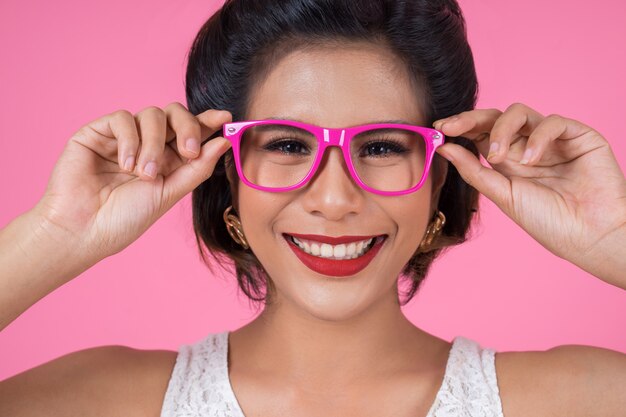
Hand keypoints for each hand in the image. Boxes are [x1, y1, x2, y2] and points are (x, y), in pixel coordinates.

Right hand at [33, 103, 231, 262]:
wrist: (84, 230)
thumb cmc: (125, 218)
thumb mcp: (169, 193)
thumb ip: (197, 168)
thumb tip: (224, 142)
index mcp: (169, 160)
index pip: (191, 132)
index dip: (208, 122)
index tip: (226, 117)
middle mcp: (148, 145)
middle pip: (174, 114)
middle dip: (187, 127)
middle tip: (189, 150)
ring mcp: (123, 138)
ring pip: (151, 115)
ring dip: (154, 145)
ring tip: (144, 174)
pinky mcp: (98, 132)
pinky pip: (123, 118)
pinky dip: (130, 140)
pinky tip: (125, 165)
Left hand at [433, 103, 625, 285]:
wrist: (590, 236)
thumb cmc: (549, 222)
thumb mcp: (503, 196)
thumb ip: (474, 171)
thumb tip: (445, 148)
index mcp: (508, 162)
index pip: (480, 134)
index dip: (460, 128)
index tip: (438, 130)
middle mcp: (527, 147)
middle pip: (495, 118)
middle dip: (470, 119)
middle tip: (451, 127)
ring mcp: (552, 140)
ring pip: (520, 113)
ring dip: (501, 130)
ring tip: (497, 156)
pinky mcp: (578, 136)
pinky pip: (552, 122)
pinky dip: (537, 138)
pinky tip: (530, 161)